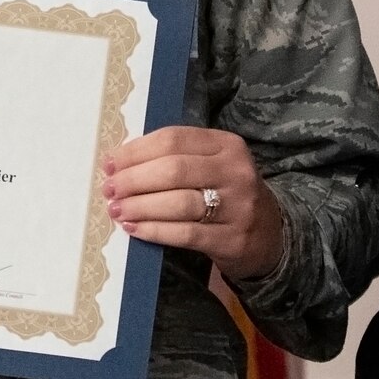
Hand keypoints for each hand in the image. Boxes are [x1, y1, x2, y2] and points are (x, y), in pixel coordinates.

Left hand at [103, 126, 284, 281]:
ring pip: (178, 202)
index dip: (136, 151)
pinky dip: (155, 231)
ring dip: (140, 206)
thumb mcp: (212, 165)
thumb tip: (120, 163)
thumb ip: (176, 158)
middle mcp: (236, 171)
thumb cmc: (226, 194)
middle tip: (109, 189)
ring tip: (117, 210)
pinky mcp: (233, 239)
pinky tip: (134, 229)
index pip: (173, 139)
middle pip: (173, 169)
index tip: (109, 163)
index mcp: (227, 144)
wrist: (270, 235)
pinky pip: (185, 234)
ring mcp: (238, 207)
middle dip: (133, 179)